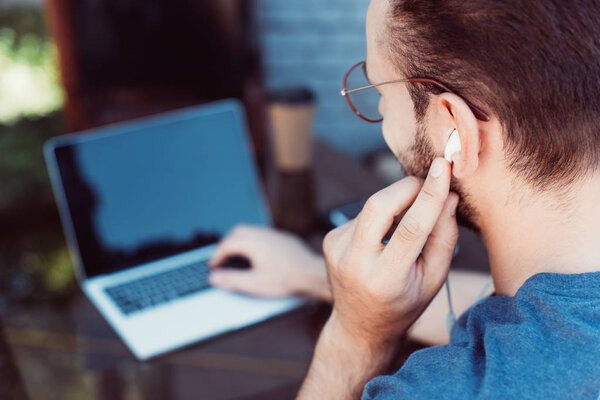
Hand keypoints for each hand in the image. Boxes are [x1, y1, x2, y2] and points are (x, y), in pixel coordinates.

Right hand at [209, 225, 329, 299]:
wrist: (311, 273)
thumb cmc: (286, 279)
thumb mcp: (254, 284)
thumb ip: (232, 280)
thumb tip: (214, 278)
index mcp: (252, 243)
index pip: (227, 245)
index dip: (217, 256)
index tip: (213, 266)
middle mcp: (262, 234)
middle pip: (236, 232)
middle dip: (226, 244)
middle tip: (221, 258)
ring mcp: (273, 234)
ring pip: (250, 230)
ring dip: (239, 240)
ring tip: (236, 255)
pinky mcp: (282, 238)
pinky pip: (262, 233)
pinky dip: (252, 240)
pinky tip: (256, 253)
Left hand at [323, 157, 458, 345]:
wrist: (359, 326)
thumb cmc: (404, 303)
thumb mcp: (434, 279)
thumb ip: (445, 238)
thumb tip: (450, 196)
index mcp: (385, 279)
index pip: (410, 228)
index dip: (429, 195)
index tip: (442, 167)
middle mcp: (354, 263)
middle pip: (379, 205)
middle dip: (408, 186)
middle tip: (430, 181)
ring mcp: (336, 249)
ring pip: (371, 206)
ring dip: (397, 203)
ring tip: (409, 222)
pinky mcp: (330, 239)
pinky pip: (363, 214)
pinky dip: (382, 215)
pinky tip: (386, 235)